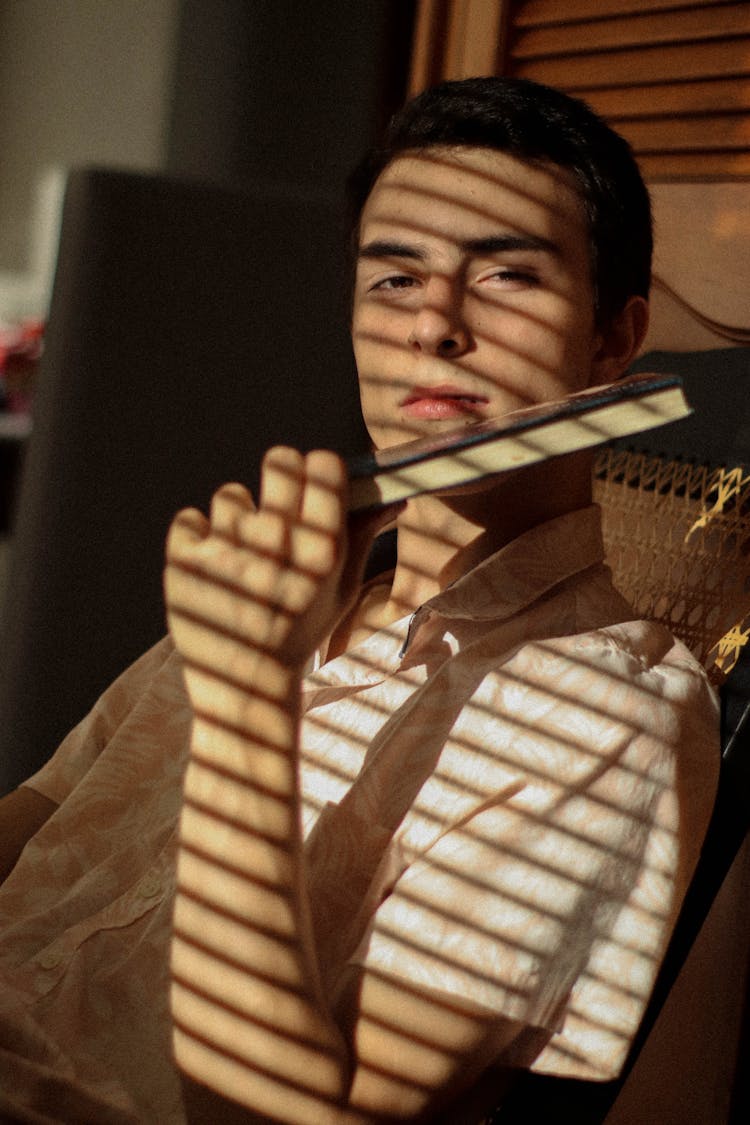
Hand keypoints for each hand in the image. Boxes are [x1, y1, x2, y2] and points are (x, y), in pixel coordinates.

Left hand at [165, 447, 398, 683]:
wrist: (248, 685)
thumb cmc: (300, 633)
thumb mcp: (342, 591)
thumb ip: (362, 538)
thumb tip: (395, 497)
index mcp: (322, 551)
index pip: (323, 465)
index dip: (317, 469)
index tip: (311, 482)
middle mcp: (277, 546)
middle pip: (279, 461)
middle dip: (278, 475)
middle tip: (274, 503)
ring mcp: (228, 551)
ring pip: (231, 495)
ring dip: (235, 520)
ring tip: (240, 559)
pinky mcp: (185, 561)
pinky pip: (190, 519)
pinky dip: (197, 540)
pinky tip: (212, 570)